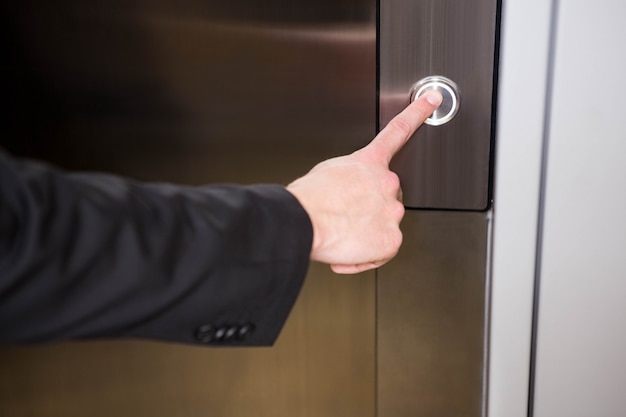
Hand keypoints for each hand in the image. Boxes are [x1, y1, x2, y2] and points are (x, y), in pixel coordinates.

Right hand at [287, 91, 442, 273]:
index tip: (432, 100)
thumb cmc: (308, 199)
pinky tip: (346, 251)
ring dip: (366, 233)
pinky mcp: (391, 239)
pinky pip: (383, 251)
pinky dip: (365, 256)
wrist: (304, 220)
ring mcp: (392, 211)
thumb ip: (350, 178)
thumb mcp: (327, 173)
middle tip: (347, 216)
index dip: (417, 114)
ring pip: (385, 225)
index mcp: (369, 162)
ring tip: (341, 233)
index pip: (398, 132)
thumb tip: (351, 193)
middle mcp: (387, 183)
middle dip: (371, 208)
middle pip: (389, 197)